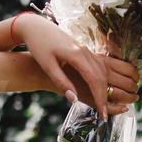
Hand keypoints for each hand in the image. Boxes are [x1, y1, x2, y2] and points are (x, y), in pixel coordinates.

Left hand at [16, 13, 140, 117]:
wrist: (35, 27)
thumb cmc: (38, 45)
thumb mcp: (47, 65)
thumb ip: (62, 82)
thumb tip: (74, 99)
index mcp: (77, 54)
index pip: (95, 80)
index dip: (100, 98)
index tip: (102, 114)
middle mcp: (85, 51)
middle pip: (102, 76)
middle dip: (105, 96)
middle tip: (106, 115)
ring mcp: (86, 49)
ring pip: (102, 70)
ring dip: (106, 87)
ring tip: (106, 105)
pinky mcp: (83, 50)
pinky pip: (98, 65)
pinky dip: (103, 78)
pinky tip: (103, 88)